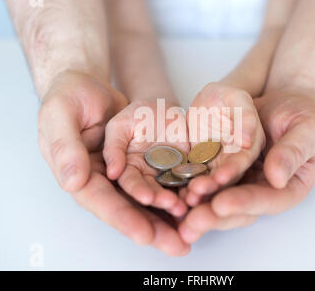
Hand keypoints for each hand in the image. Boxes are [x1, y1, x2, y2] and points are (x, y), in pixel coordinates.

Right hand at [38, 71, 189, 255]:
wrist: (86, 85)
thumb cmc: (68, 97)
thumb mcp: (60, 115)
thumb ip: (65, 147)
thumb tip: (74, 182)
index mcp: (79, 174)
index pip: (102, 201)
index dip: (123, 218)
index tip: (145, 234)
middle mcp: (103, 180)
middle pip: (129, 208)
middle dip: (153, 228)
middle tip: (177, 245)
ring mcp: (123, 171)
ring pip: (147, 198)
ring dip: (168, 216)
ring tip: (191, 232)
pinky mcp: (140, 160)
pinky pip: (159, 177)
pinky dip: (176, 190)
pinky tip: (194, 203)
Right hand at [103, 100, 189, 216]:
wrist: (164, 107)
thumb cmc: (138, 114)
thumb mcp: (120, 126)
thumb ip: (114, 148)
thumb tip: (112, 173)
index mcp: (129, 168)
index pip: (131, 182)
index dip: (138, 191)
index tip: (147, 198)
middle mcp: (148, 176)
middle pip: (154, 191)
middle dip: (162, 200)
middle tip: (173, 207)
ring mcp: (169, 173)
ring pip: (174, 189)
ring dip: (181, 198)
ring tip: (188, 205)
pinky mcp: (187, 168)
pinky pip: (193, 177)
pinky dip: (197, 185)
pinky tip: (202, 191)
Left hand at [178, 89, 314, 242]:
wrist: (283, 102)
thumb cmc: (302, 116)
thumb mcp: (307, 130)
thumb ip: (293, 152)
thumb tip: (277, 178)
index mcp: (287, 188)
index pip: (266, 200)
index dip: (244, 203)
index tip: (222, 204)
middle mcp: (261, 190)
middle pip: (238, 208)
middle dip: (214, 215)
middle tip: (194, 221)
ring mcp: (240, 181)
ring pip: (217, 199)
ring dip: (198, 206)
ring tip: (180, 209)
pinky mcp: (222, 168)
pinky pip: (205, 180)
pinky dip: (189, 187)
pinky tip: (174, 193)